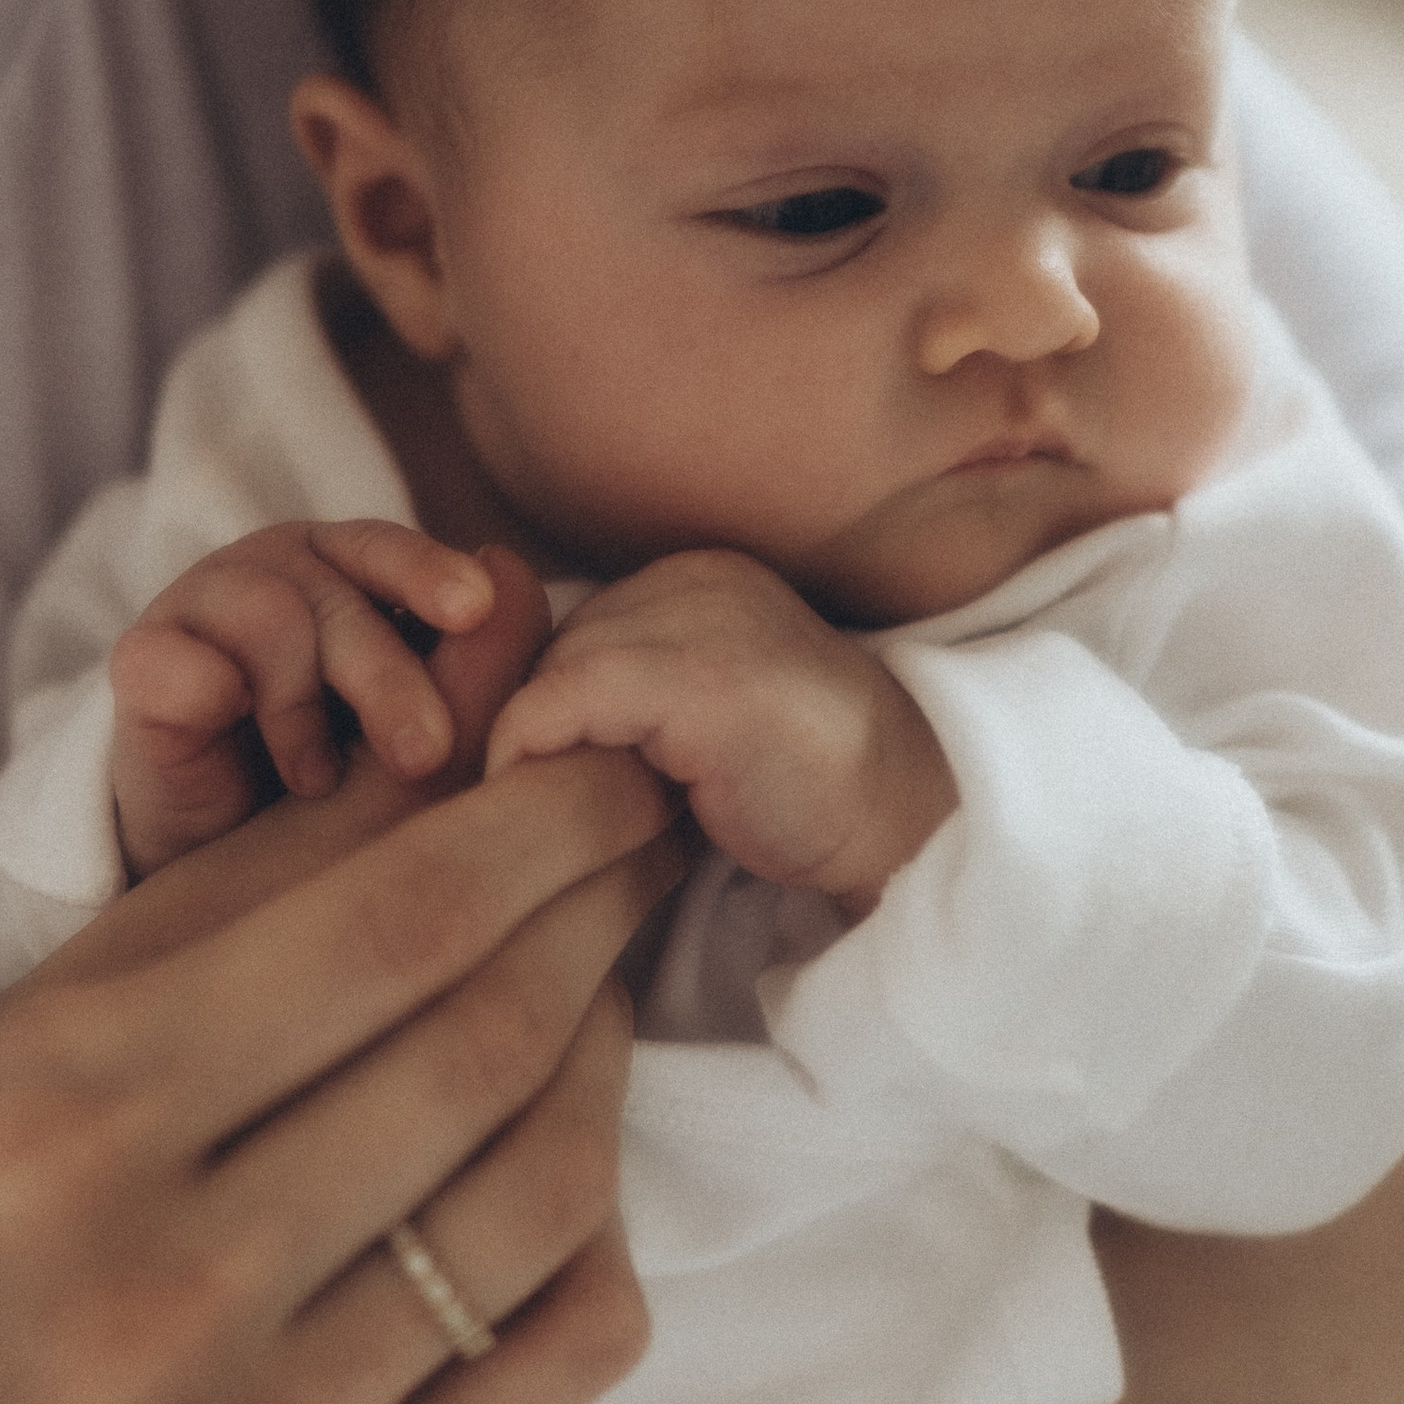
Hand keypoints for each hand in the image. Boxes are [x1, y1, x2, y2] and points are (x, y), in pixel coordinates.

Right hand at [0, 558, 682, 1403]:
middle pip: (478, 1056)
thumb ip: (283, 867)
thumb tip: (493, 747)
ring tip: (600, 978)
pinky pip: (567, 1345)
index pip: (391, 932)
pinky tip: (572, 1137)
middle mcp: (159, 1295)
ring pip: (545, 1197)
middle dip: (594, 916)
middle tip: (642, 843)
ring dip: (607, 1053)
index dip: (539, 829)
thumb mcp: (79, 981)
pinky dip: (604, 1221)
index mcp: (69, 1115)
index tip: (611, 766)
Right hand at [110, 519, 503, 873]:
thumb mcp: (411, 727)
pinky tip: (232, 739)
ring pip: (270, 621)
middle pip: (343, 602)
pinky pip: (177, 660)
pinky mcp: (140, 659)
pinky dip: (211, 696)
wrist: (217, 853)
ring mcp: (201, 603)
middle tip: (426, 755)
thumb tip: (511, 584)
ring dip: (301, 710)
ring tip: (315, 782)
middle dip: (390, 680)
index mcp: (348, 570)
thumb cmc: (336, 782)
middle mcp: (277, 570)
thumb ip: (468, 663)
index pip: (390, 551)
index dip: (430, 575)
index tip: (475, 609)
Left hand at [483, 550, 956, 912]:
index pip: (564, 629)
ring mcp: (704, 619)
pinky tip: (545, 818)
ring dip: (532, 754)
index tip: (533, 786)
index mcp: (698, 579)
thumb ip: (621, 706)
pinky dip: (529, 760)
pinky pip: (556, 706)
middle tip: (527, 812)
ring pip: (543, 675)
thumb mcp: (694, 730)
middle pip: (545, 648)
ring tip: (547, 823)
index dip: (539, 712)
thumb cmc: (800, 798)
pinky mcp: (701, 678)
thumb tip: (496, 730)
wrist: (908, 827)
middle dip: (531, 731)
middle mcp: (697, 577)